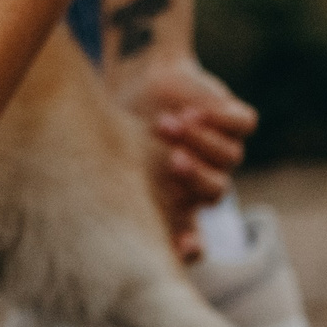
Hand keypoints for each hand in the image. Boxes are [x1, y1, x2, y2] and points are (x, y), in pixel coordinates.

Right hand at [109, 56, 256, 258]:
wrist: (141, 81)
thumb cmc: (121, 128)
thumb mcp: (114, 161)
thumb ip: (112, 189)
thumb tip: (84, 217)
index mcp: (178, 203)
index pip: (195, 237)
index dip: (193, 245)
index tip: (184, 245)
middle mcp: (205, 179)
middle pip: (216, 191)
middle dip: (196, 177)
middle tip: (174, 161)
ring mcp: (222, 148)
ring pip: (230, 156)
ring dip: (200, 140)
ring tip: (166, 124)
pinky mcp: (232, 118)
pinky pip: (243, 124)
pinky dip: (220, 119)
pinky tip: (192, 112)